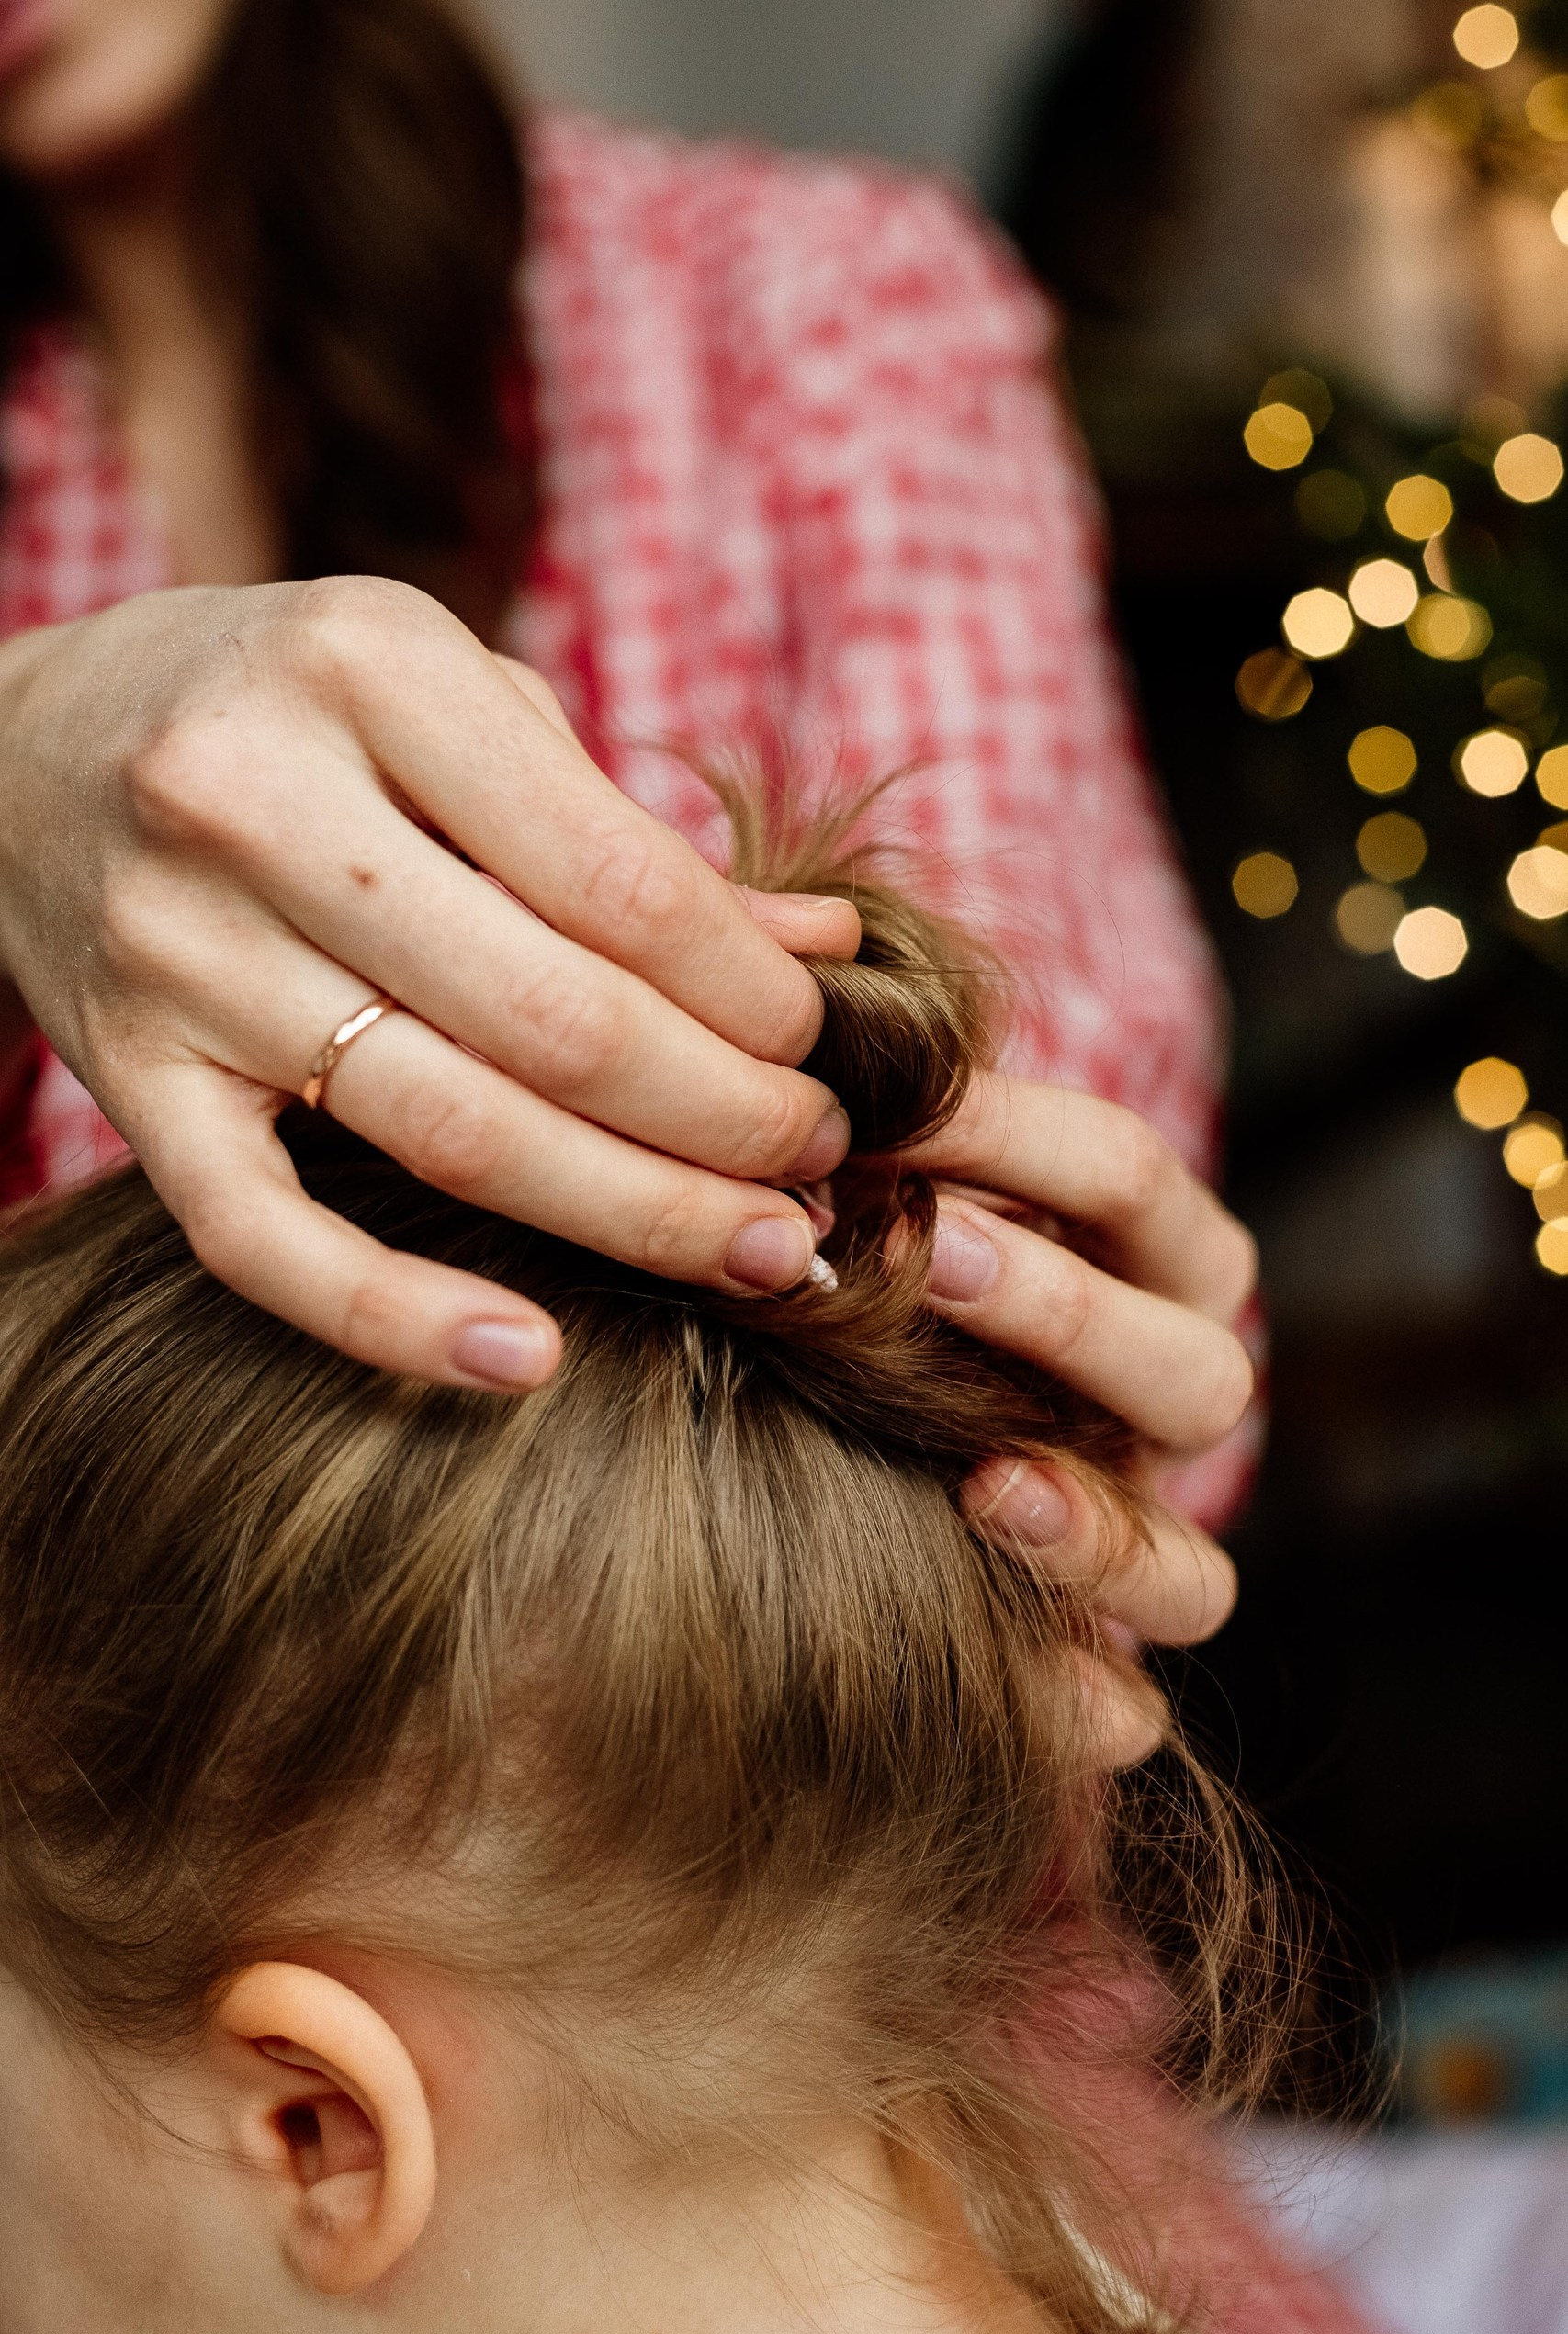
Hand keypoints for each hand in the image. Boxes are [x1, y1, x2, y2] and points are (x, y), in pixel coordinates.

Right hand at [0, 578, 859, 1386]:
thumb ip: (626, 830)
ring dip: (631, 1213)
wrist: (21, 751)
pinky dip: (395, 1319)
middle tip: (820, 1167)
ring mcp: (178, 954)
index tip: (821, 1050)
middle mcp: (253, 802)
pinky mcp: (125, 1082)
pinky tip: (528, 1361)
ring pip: (443, 1131)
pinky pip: (262, 1239)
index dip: (750, 995)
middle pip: (551, 1019)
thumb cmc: (293, 713)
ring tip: (759, 1250)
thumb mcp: (458, 705)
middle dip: (724, 1118)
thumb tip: (823, 953)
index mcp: (367, 666)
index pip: (618, 881)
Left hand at [904, 1076, 1258, 1766]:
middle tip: (926, 1254)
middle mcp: (1171, 1406)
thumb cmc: (879, 1254)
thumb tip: (805, 1011)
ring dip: (1092, 1525)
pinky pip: (1127, 1711)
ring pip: (1188, 1567)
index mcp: (1161, 1264)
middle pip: (1189, 1367)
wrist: (862, 1433)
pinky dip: (1077, 1705)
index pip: (1128, 1179)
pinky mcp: (1093, 1661)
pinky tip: (1011, 1679)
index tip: (882, 1108)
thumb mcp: (902, 1173)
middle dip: (1063, 1310)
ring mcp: (1143, 1541)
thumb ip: (884, 1122)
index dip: (1019, 1137)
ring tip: (984, 1487)